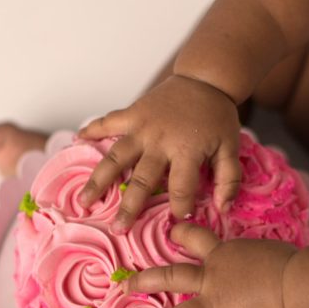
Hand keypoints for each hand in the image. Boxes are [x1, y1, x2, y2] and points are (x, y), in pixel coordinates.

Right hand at [76, 74, 242, 233]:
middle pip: (143, 179)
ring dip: (99, 180)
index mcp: (186, 150)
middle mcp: (160, 141)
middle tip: (118, 229)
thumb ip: (229, 178)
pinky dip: (92, 130)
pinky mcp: (132, 113)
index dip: (180, 207)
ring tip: (84, 200)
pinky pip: (108, 122)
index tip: (176, 221)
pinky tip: (76, 141)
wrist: (205, 78)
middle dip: (130, 206)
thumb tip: (223, 208)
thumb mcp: (231, 146)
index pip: (181, 187)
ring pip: (117, 157)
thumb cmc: (217, 116)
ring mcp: (142, 127)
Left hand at [123, 222, 298, 307]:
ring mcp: (218, 305)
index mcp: (224, 254)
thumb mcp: (267, 252)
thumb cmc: (291, 262)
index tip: (170, 233)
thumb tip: (266, 269)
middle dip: (144, 280)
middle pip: (171, 276)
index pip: (197, 238)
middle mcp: (213, 278)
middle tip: (126, 285)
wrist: (298, 283)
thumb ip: (256, 262)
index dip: (182, 234)